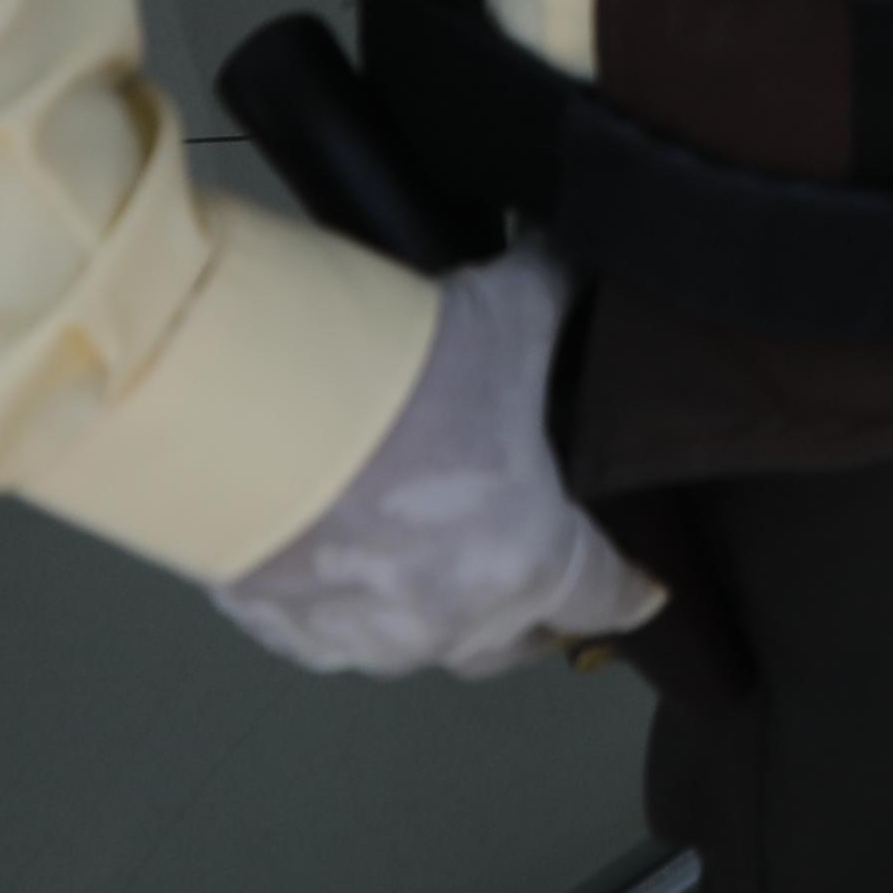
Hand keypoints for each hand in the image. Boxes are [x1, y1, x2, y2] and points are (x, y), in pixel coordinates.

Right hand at [206, 239, 665, 679]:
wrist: (246, 413)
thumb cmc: (402, 377)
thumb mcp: (504, 314)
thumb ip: (554, 288)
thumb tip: (580, 244)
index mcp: (528, 558)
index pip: (606, 597)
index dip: (632, 590)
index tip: (646, 592)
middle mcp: (453, 620)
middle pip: (516, 642)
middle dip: (536, 616)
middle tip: (542, 580)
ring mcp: (365, 638)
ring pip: (423, 648)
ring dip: (439, 615)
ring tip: (437, 565)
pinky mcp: (287, 632)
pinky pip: (336, 641)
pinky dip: (352, 610)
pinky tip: (348, 567)